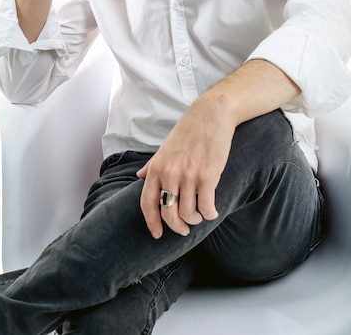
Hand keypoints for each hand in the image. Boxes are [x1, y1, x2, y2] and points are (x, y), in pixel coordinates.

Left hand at [137, 93, 235, 238]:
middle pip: (168, 214)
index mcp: (156, 167)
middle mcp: (170, 174)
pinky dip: (210, 214)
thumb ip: (151, 165)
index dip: (151, 222)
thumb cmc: (188, 131)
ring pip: (188, 213)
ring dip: (194, 220)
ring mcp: (188, 176)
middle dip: (176, 227)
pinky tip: (212, 211)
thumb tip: (138, 176)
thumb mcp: (164, 148)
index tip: (157, 234)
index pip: (147, 203)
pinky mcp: (208, 176)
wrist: (211, 115)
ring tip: (199, 216)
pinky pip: (206, 207)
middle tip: (184, 229)